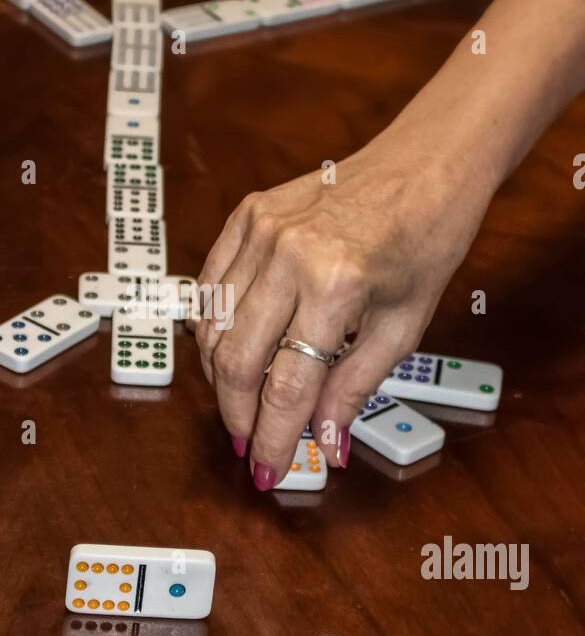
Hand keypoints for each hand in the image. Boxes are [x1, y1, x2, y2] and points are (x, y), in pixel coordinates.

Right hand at [195, 133, 491, 487]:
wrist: (425, 165)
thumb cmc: (425, 242)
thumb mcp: (402, 327)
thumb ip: (353, 388)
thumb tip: (323, 445)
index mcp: (335, 285)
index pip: (287, 385)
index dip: (273, 437)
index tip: (268, 470)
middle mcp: (287, 255)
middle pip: (237, 361)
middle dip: (238, 414)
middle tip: (248, 444)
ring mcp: (260, 230)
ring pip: (213, 326)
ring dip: (221, 377)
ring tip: (240, 405)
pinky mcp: (247, 215)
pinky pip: (209, 285)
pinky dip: (211, 327)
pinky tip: (229, 353)